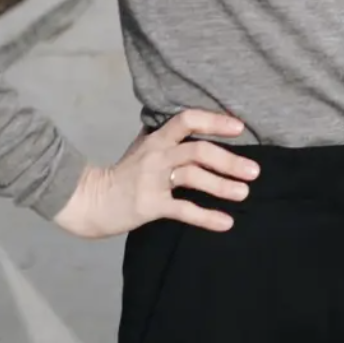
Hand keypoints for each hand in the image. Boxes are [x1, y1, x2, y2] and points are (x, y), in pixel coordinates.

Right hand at [53, 108, 257, 238]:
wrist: (89, 202)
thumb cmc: (120, 173)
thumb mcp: (141, 147)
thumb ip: (164, 136)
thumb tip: (189, 123)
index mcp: (157, 139)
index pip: (187, 120)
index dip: (214, 121)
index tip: (240, 127)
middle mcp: (156, 155)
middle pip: (198, 151)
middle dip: (229, 160)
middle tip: (254, 170)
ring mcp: (152, 180)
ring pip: (194, 177)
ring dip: (222, 186)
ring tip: (244, 193)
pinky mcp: (149, 205)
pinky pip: (183, 210)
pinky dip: (206, 217)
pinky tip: (226, 222)